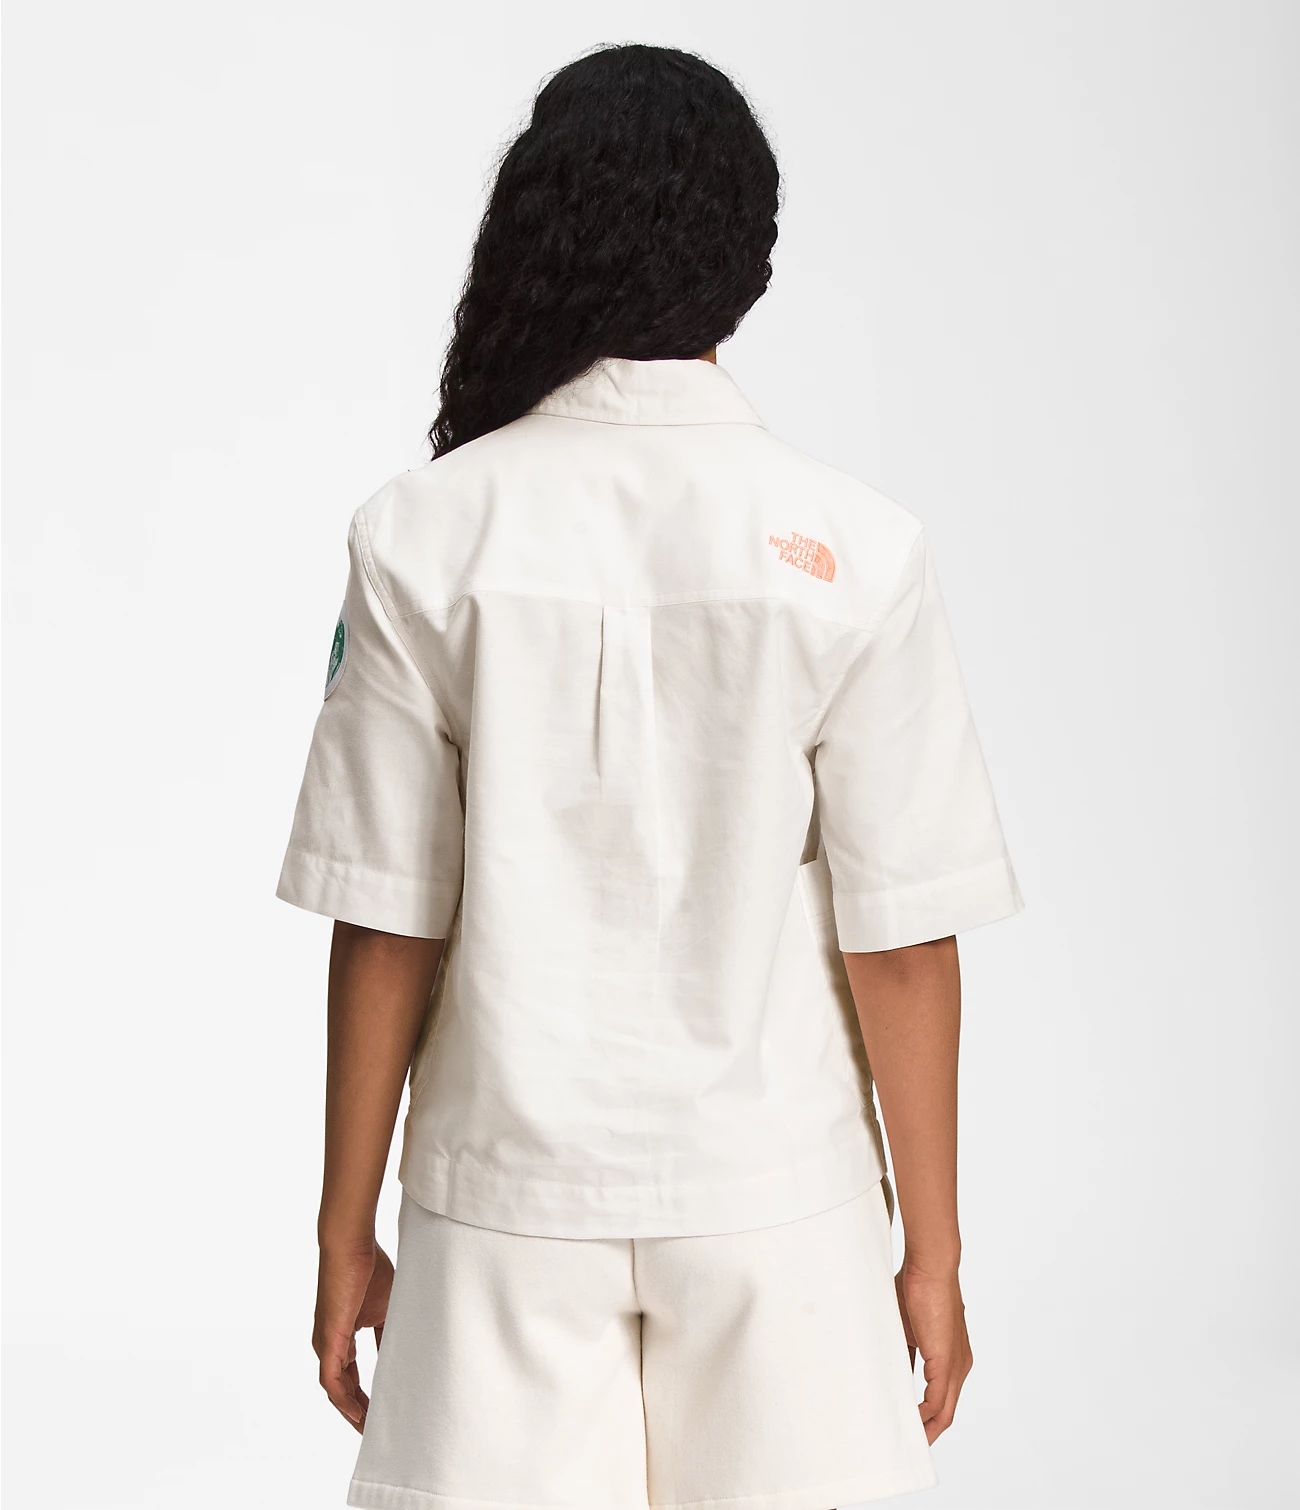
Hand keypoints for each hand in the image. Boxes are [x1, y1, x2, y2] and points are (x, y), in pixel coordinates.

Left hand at [313, 1241, 394, 1431]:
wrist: (351, 1246)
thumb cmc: (368, 1269)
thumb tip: (400, 1357)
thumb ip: (388, 1333)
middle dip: (359, 1411)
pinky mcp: (328, 1340)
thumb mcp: (386, 1308)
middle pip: (343, 1388)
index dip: (365, 1397)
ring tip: (369, 1429)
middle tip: (376, 1430)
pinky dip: (343, 1400)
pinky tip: (357, 1414)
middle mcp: (330, 1344)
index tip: (382, 1413)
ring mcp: (327, 1344)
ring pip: (335, 1390)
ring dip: (351, 1412)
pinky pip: (332, 1380)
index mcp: (343, 1335)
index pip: (352, 1376)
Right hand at [894, 1259, 972, 1443]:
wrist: (930, 1267)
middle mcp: (959, 1365)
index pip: (940, 1395)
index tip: (905, 1422)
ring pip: (944, 1413)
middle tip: (904, 1443)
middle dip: (925, 1429)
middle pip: (944, 1411)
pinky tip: (907, 1423)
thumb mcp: (906, 1328)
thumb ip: (903, 1352)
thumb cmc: (916, 1288)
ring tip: (904, 1441)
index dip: (924, 1412)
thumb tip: (889, 1369)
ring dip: (925, 1429)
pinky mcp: (947, 1364)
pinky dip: (924, 1418)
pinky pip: (938, 1404)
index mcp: (950, 1355)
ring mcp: (955, 1367)